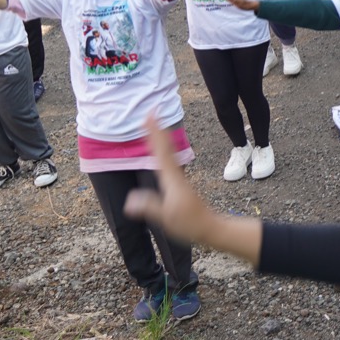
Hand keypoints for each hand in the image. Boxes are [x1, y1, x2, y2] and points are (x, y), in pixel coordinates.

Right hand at [122, 117, 219, 243]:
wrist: (210, 227)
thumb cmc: (190, 223)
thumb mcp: (167, 218)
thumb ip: (149, 207)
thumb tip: (129, 200)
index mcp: (172, 179)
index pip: (161, 152)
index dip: (154, 134)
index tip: (150, 117)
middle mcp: (176, 174)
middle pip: (165, 148)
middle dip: (157, 130)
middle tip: (151, 112)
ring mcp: (179, 178)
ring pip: (168, 152)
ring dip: (160, 138)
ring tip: (153, 124)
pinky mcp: (179, 183)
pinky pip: (168, 160)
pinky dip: (163, 150)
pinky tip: (161, 151)